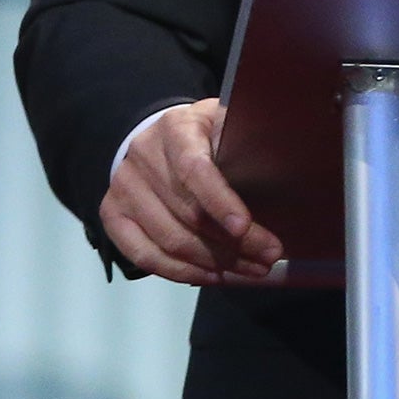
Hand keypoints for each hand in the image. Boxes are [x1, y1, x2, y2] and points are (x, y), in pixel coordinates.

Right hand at [99, 98, 282, 284]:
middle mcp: (143, 156)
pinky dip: (181, 272)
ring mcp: (123, 188)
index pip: (195, 169)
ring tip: (249, 270)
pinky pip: (144, 256)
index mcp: (176, 128)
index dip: (220, 201)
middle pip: (187, 213)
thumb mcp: (226, 122)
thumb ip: (246, 141)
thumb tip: (286, 171)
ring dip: (213, 263)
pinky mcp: (112, 215)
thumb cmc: (204, 134)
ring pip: (169, 240)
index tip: (245, 228)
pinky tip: (212, 276)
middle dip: (233, 243)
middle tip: (268, 256)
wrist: (156, 137)